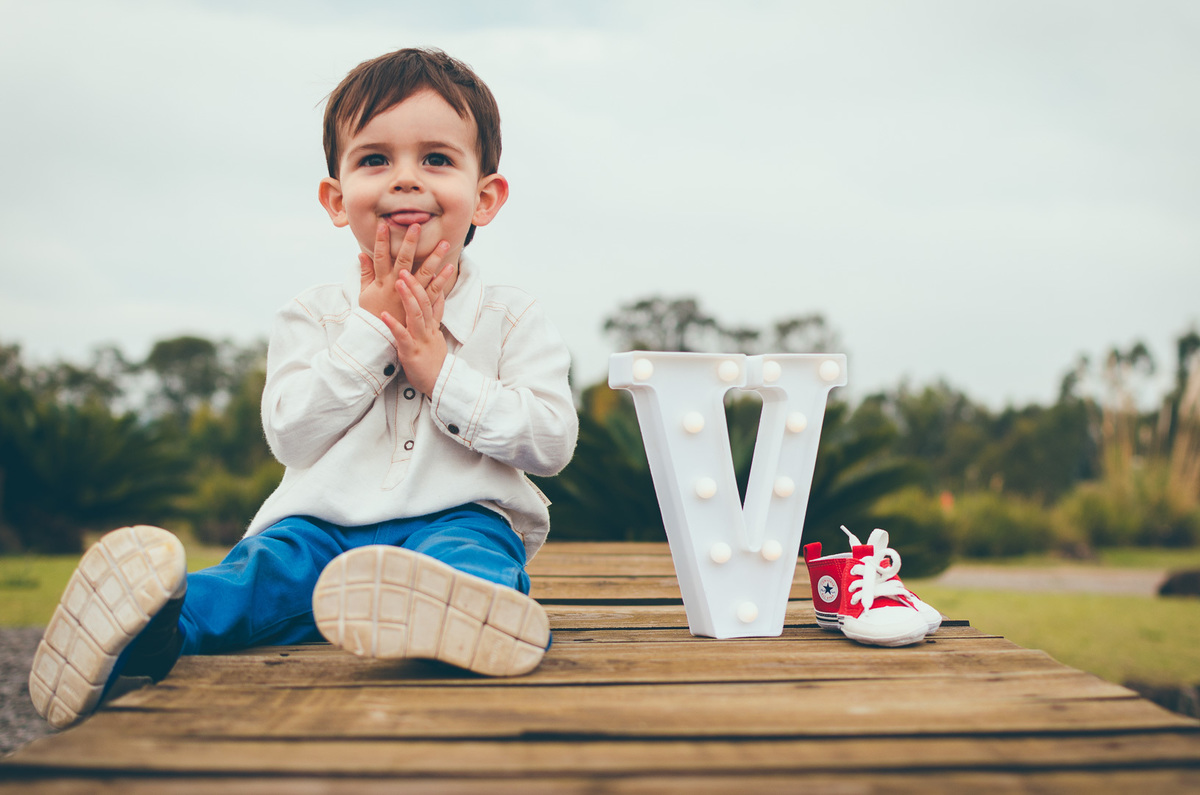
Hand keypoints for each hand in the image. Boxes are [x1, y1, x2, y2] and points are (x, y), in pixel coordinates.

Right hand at [358, 222, 450, 325]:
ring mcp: (409, 296)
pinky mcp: (420, 306)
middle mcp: (395, 286)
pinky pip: (433, 291)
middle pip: (403, 260)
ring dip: (433, 257)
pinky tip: (449, 267)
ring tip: (444, 243)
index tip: (383, 224)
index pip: (379, 257)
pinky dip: (441, 279)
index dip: (380, 241)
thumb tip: (361, 254)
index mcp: (381, 282)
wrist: (380, 339)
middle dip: (409, 243)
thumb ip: (365, 273)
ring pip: (423, 273)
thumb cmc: (371, 314)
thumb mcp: (364, 294)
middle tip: (416, 225)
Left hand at [380, 266, 454, 395]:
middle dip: (415, 284)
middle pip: (424, 302)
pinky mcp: (412, 352)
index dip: (429, 283)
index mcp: (432, 326)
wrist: (440, 384)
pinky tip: (384, 315)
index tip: (425, 265)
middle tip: (405, 268)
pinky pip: (403, 337)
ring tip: (398, 281)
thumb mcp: (437, 336)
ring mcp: (421, 340)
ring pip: (416, 315)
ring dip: (407, 297)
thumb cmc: (434, 362)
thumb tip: (437, 298)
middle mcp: (428, 330)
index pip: (432, 300)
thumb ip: (436, 317)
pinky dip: (393, 325)